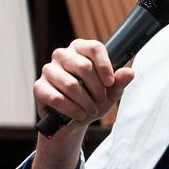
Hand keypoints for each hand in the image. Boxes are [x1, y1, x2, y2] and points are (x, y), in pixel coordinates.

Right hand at [31, 39, 133, 168]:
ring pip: (71, 84)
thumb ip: (119, 82)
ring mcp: (49, 69)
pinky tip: (78, 115)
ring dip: (85, 102)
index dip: (105, 65)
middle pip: (84, 66)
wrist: (72, 122)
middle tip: (101, 100)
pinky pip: (56, 98)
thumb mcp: (109, 93)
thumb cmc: (91, 101)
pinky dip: (71, 110)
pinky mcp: (39, 86)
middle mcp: (62, 55)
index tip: (110, 83)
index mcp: (80, 49)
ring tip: (91, 111)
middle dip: (96, 88)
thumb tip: (129, 72)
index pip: (94, 47)